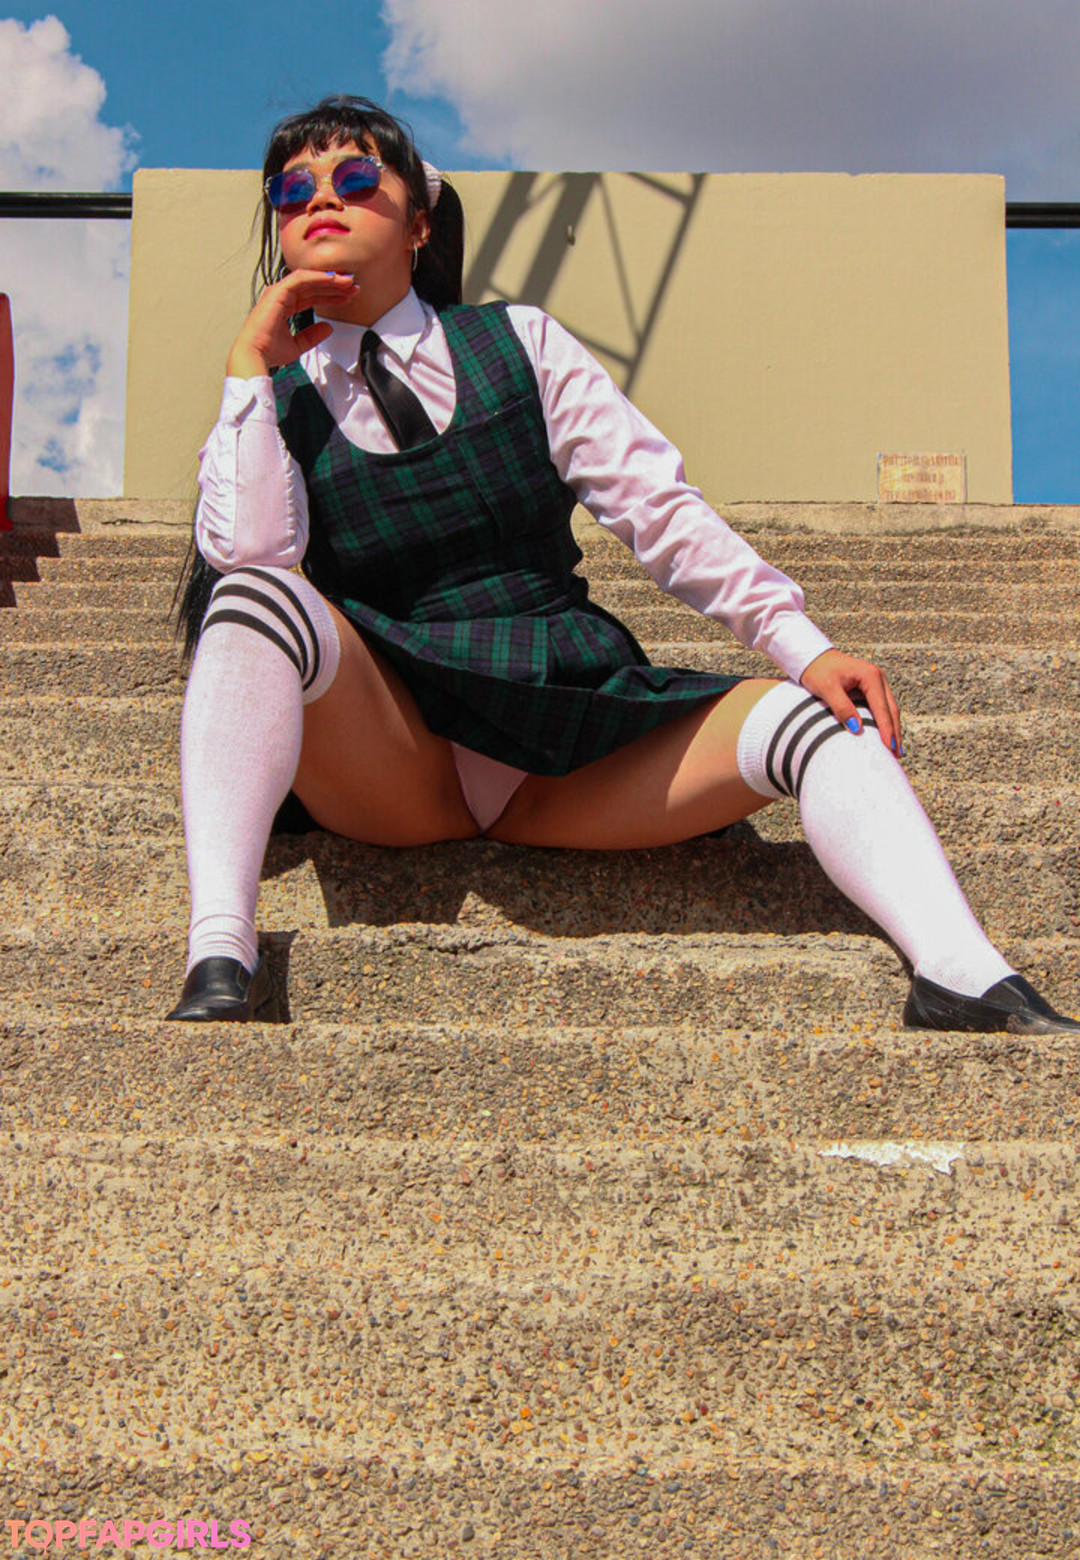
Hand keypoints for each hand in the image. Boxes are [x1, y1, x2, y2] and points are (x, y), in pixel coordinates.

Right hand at [225, 269, 359, 376]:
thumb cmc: (269, 351)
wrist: (255, 355)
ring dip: (329, 279)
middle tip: (353, 286)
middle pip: (313, 286)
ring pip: (309, 279)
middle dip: (334, 286)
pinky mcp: (278, 291)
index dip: (331, 295)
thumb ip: (312, 336)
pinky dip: (317, 277)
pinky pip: (301, 279)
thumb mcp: (298, 345)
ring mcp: (279, 292)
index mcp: (285, 306)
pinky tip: (333, 279)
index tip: (348, 297)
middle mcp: (282, 296)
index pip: (312, 296)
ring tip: (347, 281)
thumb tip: (328, 328)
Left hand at [799, 648, 902, 756]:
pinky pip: (882, 707)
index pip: (882, 708)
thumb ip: (841, 707)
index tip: (889, 747)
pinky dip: (885, 722)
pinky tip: (885, 735)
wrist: (812, 657)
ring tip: (895, 750)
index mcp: (870, 676)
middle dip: (894, 732)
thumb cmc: (818, 670)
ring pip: (889, 709)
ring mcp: (876, 682)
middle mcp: (878, 677)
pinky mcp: (871, 687)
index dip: (886, 729)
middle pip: (891, 710)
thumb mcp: (827, 688)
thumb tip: (856, 728)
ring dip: (892, 728)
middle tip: (897, 755)